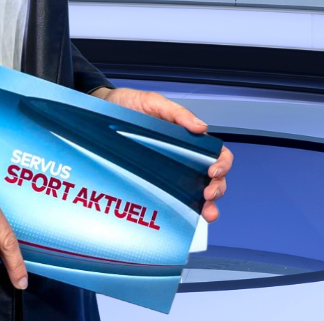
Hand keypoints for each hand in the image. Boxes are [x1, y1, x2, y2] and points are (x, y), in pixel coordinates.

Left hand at [91, 87, 233, 222]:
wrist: (101, 113)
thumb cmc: (127, 106)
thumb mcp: (152, 102)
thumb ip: (177, 113)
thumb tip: (201, 127)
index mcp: (188, 139)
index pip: (215, 153)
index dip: (222, 163)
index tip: (213, 171)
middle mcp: (183, 158)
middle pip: (213, 177)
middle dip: (218, 188)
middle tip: (208, 194)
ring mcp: (169, 173)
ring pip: (197, 193)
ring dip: (207, 205)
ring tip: (206, 213)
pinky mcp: (153, 183)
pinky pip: (172, 200)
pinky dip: (184, 213)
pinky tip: (187, 220)